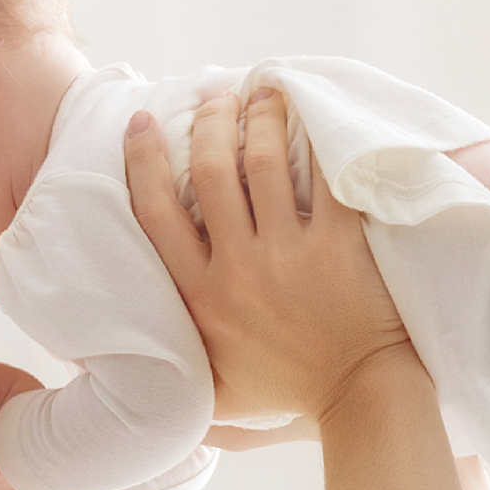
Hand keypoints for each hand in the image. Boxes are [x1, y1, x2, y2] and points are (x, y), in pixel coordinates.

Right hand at [121, 88, 411, 424]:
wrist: (361, 398)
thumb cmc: (288, 393)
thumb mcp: (215, 393)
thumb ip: (174, 372)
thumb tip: (128, 371)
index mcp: (201, 297)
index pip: (156, 213)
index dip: (142, 160)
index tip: (141, 124)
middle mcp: (238, 269)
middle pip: (209, 172)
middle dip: (207, 122)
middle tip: (214, 97)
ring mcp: (290, 254)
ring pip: (262, 162)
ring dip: (258, 117)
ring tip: (260, 92)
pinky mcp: (339, 245)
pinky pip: (322, 177)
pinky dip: (316, 138)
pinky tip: (310, 112)